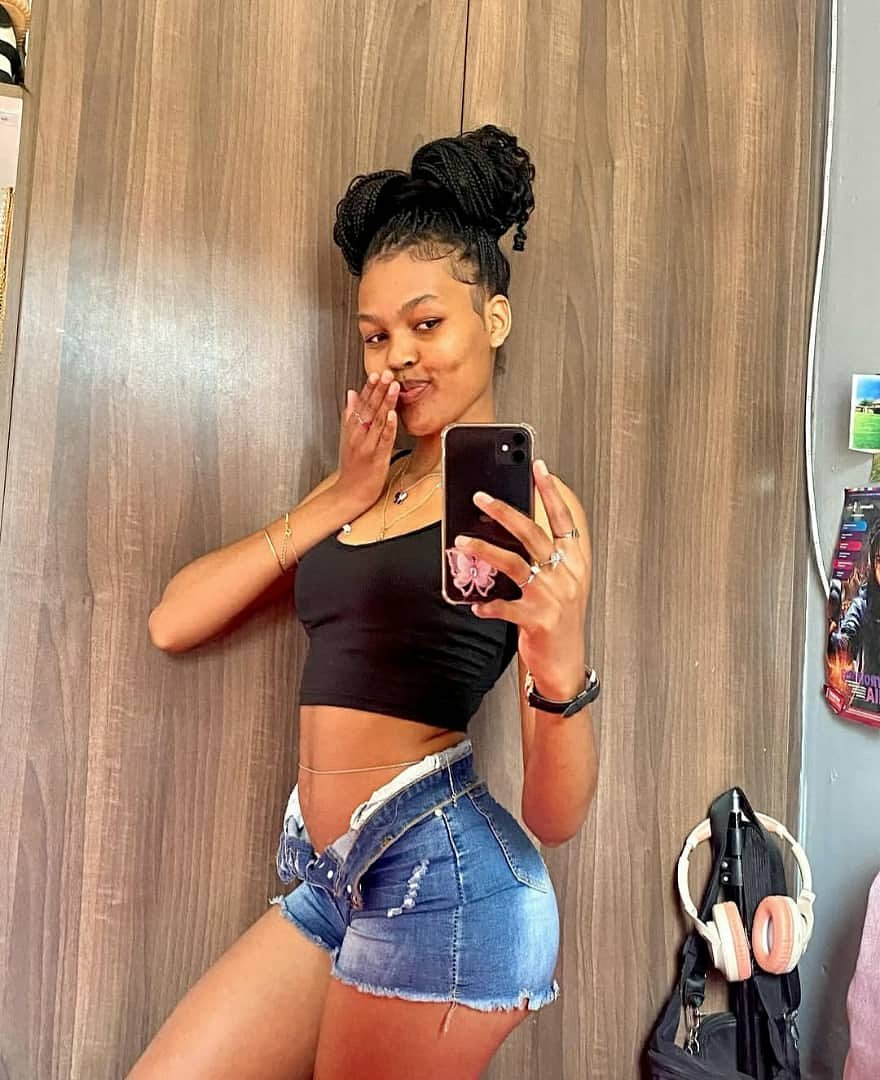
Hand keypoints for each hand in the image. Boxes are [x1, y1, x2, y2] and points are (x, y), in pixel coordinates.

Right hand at [335, 369, 398, 511]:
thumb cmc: (351, 467)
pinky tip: (392, 415)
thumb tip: (352, 394)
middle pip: (369, 408)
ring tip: (393, 387)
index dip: (369, 388)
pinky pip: (384, 439)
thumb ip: (350, 415)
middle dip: (379, 390)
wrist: (350, 493)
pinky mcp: (377, 457)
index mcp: (352, 429)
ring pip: (377, 420)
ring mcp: (367, 446)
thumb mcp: (347, 437)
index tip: (375, 374)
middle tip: (387, 374)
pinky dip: (387, 426)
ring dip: (385, 402)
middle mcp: (358, 435)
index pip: (361, 404)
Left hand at [452, 460, 591, 699]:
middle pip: (534, 534)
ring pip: (514, 563)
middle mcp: (567, 576)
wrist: (564, 664)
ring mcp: (553, 598)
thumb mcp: (561, 584)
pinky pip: (504, 606)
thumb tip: (509, 528)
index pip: (565, 520)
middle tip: (480, 496)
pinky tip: (475, 603)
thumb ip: (545, 557)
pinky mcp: (537, 620)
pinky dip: (487, 604)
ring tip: (462, 540)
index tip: (539, 467)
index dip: (552, 492)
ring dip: (484, 549)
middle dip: (505, 511)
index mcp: (576, 563)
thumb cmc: (559, 620)